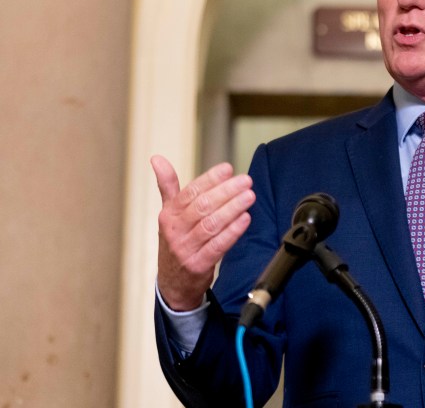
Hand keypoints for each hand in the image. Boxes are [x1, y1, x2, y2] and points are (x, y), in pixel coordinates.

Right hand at [152, 155, 254, 310]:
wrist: (172, 283)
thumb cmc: (176, 241)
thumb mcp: (169, 214)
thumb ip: (167, 186)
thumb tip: (157, 159)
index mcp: (169, 214)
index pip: (191, 192)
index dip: (210, 179)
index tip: (228, 168)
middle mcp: (175, 230)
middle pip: (202, 206)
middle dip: (226, 192)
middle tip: (245, 181)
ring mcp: (185, 248)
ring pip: (211, 224)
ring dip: (232, 208)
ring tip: (249, 197)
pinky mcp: (198, 265)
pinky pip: (217, 246)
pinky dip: (232, 231)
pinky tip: (245, 219)